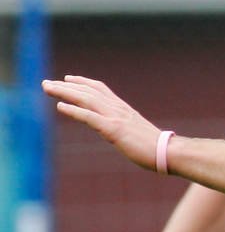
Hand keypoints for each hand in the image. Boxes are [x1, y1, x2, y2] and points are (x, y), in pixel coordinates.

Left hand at [43, 76, 160, 169]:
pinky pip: (90, 117)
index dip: (83, 82)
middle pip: (89, 91)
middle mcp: (119, 110)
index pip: (101, 90)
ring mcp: (117, 118)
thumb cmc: (157, 148)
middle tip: (46, 83)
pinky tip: (60, 106)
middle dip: (66, 86)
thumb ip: (128, 130)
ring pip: (86, 100)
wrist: (169, 153)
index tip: (68, 78)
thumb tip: (124, 135)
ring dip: (65, 93)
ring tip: (48, 88)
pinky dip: (74, 110)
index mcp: (125, 110)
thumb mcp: (138, 134)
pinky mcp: (114, 130)